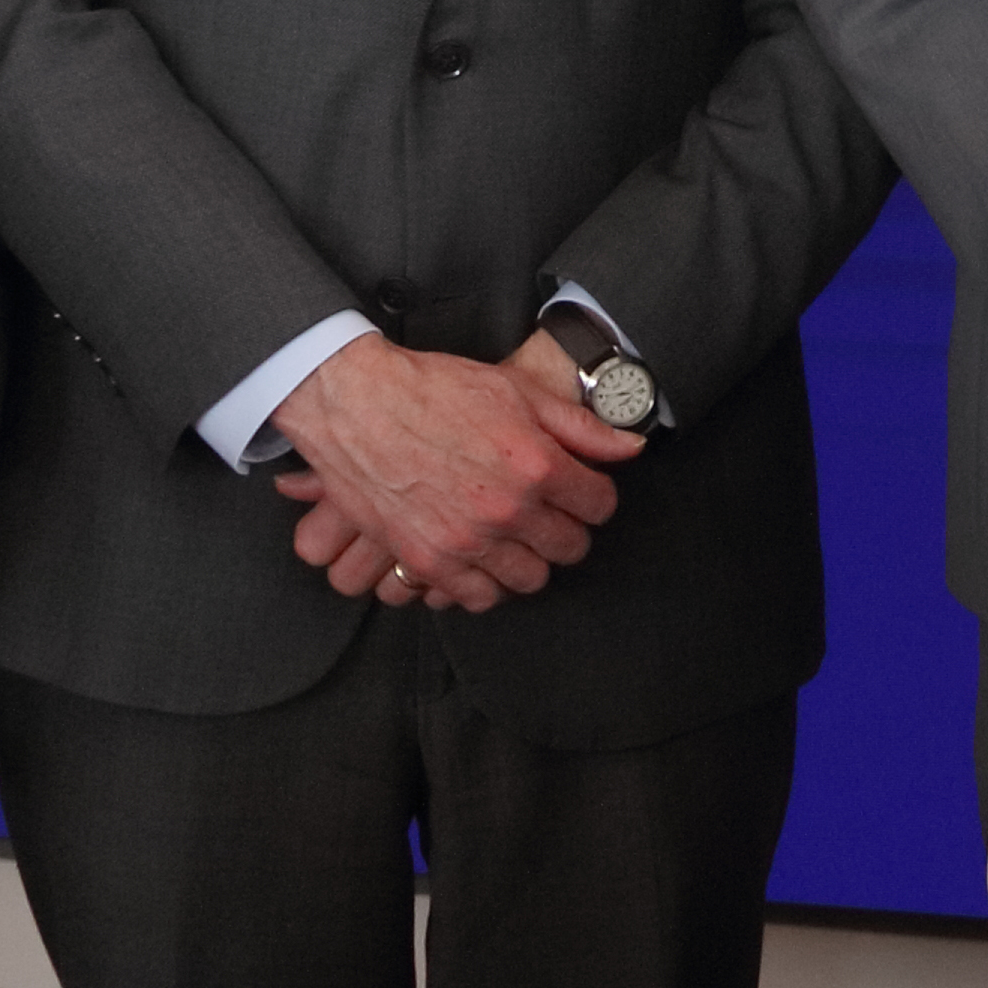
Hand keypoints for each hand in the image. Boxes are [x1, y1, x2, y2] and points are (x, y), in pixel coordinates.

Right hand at [264, 333, 631, 608]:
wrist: (355, 402)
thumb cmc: (436, 389)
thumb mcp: (518, 391)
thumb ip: (580, 426)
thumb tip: (631, 449)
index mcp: (538, 465)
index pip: (600, 506)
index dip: (593, 496)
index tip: (579, 491)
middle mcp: (508, 510)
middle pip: (570, 548)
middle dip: (566, 529)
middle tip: (547, 514)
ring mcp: (467, 541)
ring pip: (530, 579)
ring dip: (529, 559)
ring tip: (514, 537)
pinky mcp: (427, 561)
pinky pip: (479, 598)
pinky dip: (486, 584)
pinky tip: (481, 558)